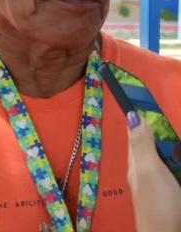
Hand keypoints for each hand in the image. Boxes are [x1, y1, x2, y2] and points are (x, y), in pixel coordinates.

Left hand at [126, 111, 180, 231]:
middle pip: (154, 149)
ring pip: (166, 161)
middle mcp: (147, 174)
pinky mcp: (174, 194)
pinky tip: (179, 159)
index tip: (146, 104)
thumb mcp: (148, 170)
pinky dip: (177, 163)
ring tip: (176, 140)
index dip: (141, 122)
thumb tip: (132, 115)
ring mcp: (162, 186)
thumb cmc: (157, 203)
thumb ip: (142, 145)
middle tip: (169, 120)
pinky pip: (175, 172)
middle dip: (161, 135)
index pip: (136, 137)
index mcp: (137, 165)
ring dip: (172, 150)